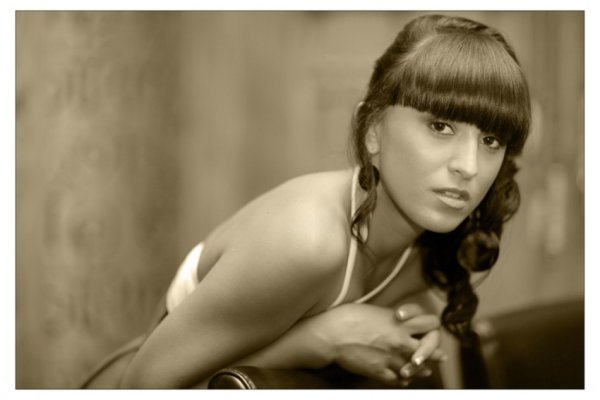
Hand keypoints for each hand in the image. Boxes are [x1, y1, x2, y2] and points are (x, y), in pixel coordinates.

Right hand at [314, 303, 444, 386]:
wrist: (332, 334)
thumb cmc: (350, 317)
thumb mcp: (378, 311)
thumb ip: (395, 319)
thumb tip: (406, 324)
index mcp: (400, 323)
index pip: (432, 324)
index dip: (433, 327)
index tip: (429, 330)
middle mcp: (401, 341)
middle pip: (431, 349)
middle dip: (435, 352)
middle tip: (438, 356)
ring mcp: (392, 358)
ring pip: (419, 368)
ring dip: (421, 368)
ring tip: (422, 368)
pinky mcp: (381, 372)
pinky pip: (400, 380)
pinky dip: (403, 378)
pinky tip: (402, 375)